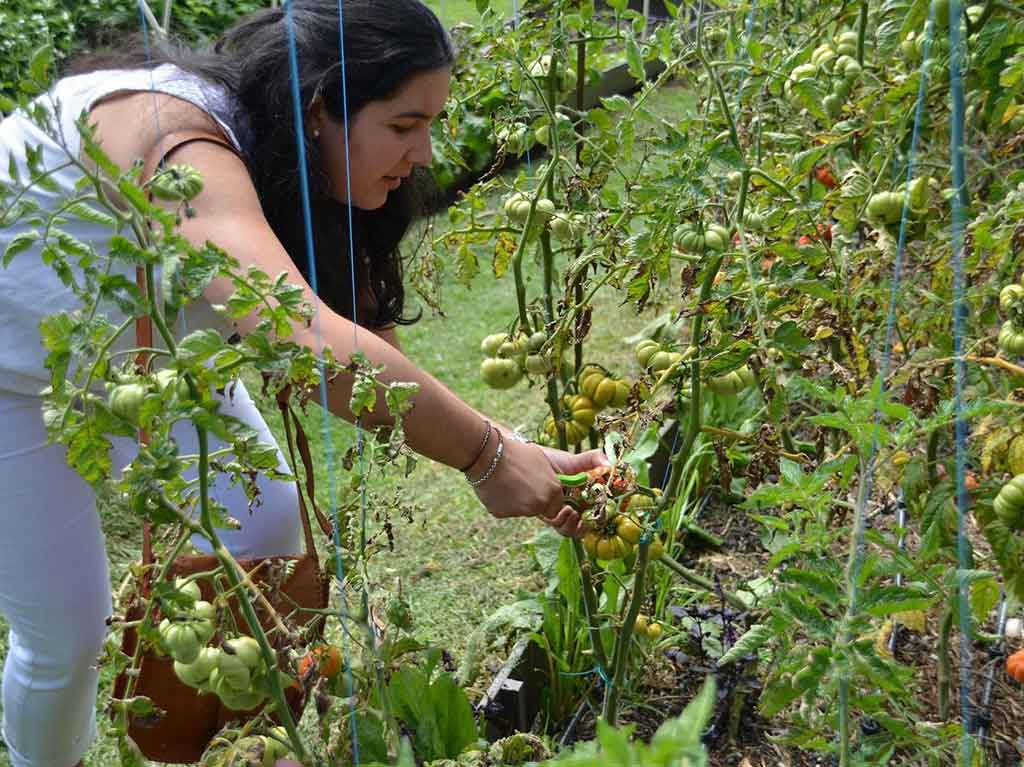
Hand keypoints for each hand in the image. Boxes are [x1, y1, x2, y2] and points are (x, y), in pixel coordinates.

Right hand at [469, 431, 607, 537]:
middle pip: (544, 513)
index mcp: (552, 492)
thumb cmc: (524, 452)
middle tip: (536, 492)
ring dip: (522, 499)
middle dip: (542, 505)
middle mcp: (537, 506)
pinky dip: (506, 500)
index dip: (561, 507)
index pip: (561, 510)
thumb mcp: (557, 457)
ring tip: (516, 478)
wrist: (487, 450)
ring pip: (525, 511)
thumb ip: (584, 462)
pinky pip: (508, 511)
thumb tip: (609, 461)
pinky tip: (503, 484)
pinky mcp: (499, 513)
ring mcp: (517, 511)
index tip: (562, 505)